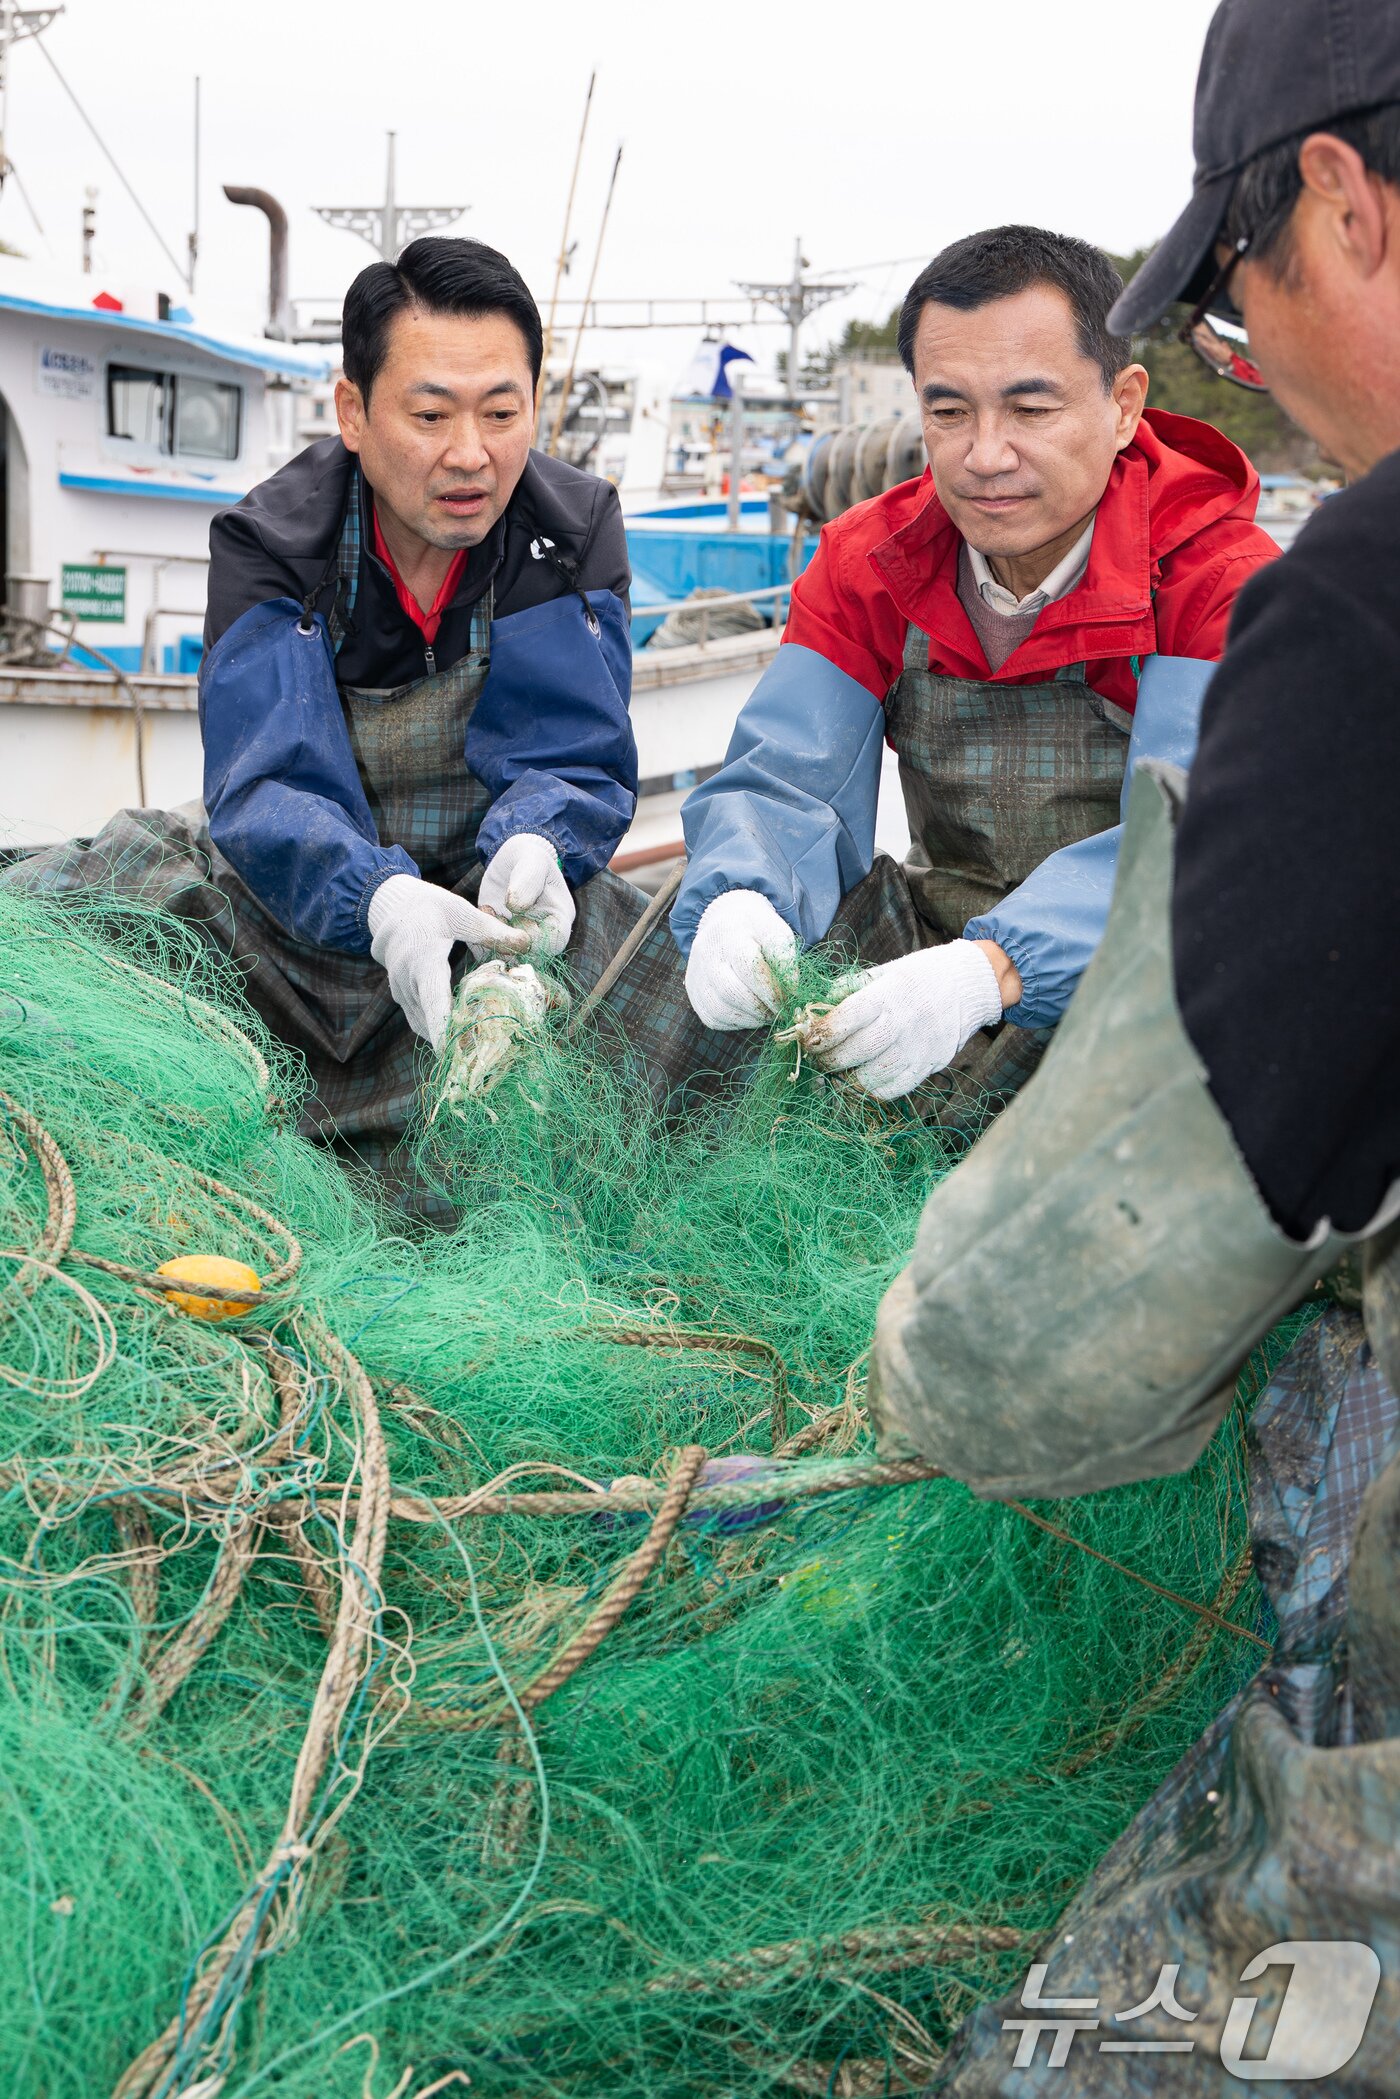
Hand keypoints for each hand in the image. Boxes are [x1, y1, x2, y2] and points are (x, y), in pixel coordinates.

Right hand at [368, 873, 526, 1053]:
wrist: (390, 909)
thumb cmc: (427, 908)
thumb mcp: (460, 911)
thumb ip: (492, 931)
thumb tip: (528, 942)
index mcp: (422, 960)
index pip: (433, 1000)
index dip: (442, 1028)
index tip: (452, 1054)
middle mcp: (407, 982)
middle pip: (431, 1020)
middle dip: (454, 1042)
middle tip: (482, 1062)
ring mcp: (401, 993)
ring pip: (425, 1024)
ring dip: (447, 1039)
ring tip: (476, 1056)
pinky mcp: (403, 999)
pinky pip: (421, 1021)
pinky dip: (438, 1031)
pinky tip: (461, 1039)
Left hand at [477, 833, 574, 958]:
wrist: (511, 862)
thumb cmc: (529, 859)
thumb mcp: (532, 862)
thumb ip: (527, 881)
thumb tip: (515, 906)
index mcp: (559, 917)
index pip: (556, 940)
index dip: (537, 938)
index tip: (516, 918)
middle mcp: (542, 934)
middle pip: (533, 956)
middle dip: (511, 944)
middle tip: (495, 920)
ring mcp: (520, 939)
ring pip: (510, 959)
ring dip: (493, 945)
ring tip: (486, 915)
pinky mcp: (500, 939)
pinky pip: (491, 954)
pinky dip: (480, 944)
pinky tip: (479, 919)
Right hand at [684, 889, 798, 1029]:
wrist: (725, 923)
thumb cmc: (756, 931)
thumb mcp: (776, 932)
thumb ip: (785, 959)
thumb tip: (789, 992)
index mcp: (730, 933)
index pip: (748, 967)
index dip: (771, 990)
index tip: (788, 1000)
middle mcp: (706, 953)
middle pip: (730, 991)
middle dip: (760, 1008)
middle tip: (779, 1012)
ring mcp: (696, 974)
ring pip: (720, 1009)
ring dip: (749, 1018)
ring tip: (767, 1014)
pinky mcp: (694, 992)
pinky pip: (712, 1018)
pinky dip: (735, 1022)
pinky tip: (750, 1014)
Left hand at [803, 940, 1002, 1098]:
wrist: (967, 986)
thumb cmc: (917, 977)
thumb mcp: (883, 971)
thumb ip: (849, 988)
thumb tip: (814, 1007)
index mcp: (888, 994)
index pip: (848, 1018)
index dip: (822, 1032)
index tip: (808, 1037)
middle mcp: (903, 1023)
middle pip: (856, 1052)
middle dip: (828, 1059)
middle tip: (817, 1057)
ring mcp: (917, 1049)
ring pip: (871, 1078)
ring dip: (844, 1079)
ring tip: (835, 1071)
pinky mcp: (927, 1067)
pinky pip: (891, 1091)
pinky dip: (868, 1091)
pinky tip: (857, 1081)